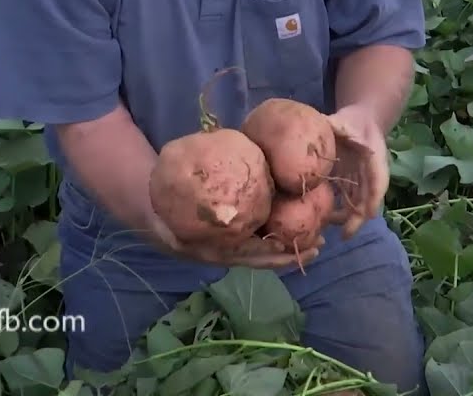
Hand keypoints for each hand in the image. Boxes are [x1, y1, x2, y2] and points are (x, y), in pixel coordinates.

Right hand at [143, 201, 323, 269]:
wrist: (152, 214)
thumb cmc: (160, 217)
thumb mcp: (163, 225)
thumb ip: (174, 232)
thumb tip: (197, 231)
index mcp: (215, 252)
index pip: (248, 257)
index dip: (270, 254)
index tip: (290, 248)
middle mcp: (229, 251)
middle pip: (265, 257)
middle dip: (291, 254)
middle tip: (319, 245)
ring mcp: (235, 243)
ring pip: (267, 248)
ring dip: (292, 245)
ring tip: (320, 238)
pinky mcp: (238, 231)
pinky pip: (262, 234)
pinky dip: (281, 231)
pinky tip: (300, 220)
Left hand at [324, 104, 389, 238]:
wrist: (359, 122)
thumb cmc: (354, 121)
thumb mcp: (347, 120)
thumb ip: (337, 125)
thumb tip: (324, 126)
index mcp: (374, 159)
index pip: (378, 181)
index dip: (373, 198)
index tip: (367, 215)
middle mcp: (369, 175)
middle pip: (367, 200)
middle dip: (357, 219)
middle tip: (345, 235)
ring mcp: (360, 180)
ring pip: (356, 204)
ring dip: (347, 219)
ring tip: (331, 230)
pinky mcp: (349, 183)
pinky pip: (345, 201)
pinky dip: (338, 212)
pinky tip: (323, 220)